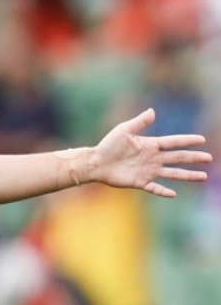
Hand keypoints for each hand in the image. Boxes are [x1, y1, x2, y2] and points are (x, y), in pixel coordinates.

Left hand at [88, 108, 210, 196]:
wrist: (95, 162)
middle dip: (194, 158)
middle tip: (209, 158)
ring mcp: (147, 171)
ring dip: (187, 175)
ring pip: (172, 173)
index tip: (202, 140)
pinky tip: (174, 194)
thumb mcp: (124, 130)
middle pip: (178, 158)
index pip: (173, 142)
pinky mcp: (139, 182)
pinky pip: (154, 188)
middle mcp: (152, 158)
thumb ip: (139, 122)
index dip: (187, 141)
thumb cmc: (108, 145)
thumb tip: (152, 111)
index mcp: (150, 145)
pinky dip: (163, 191)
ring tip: (203, 176)